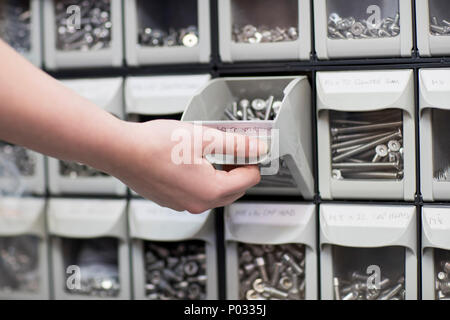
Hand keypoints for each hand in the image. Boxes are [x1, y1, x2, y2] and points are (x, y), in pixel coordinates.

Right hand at [104, 120, 266, 212]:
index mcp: (211, 190)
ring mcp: (183, 205)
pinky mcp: (171, 201)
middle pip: (233, 190)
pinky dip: (201, 180)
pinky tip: (190, 161)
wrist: (121, 151)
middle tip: (231, 148)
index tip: (249, 148)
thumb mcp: (204, 137)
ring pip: (214, 193)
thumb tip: (257, 148)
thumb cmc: (155, 145)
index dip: (252, 161)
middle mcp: (198, 203)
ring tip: (208, 151)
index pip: (249, 179)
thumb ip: (236, 144)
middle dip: (237, 169)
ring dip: (219, 175)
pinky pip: (195, 194)